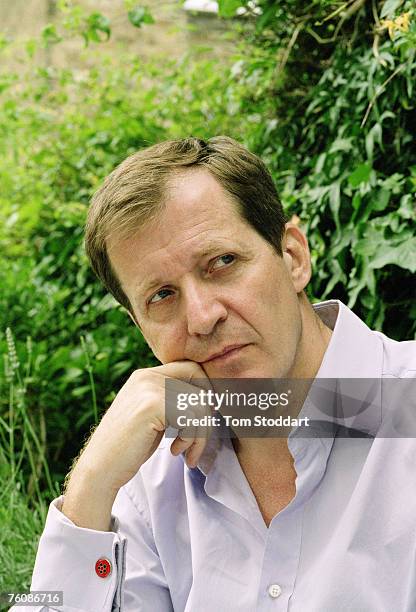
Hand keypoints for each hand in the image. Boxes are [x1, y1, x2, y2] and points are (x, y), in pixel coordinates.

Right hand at [66, 360, 212, 497]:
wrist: (101, 469)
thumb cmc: (129, 447)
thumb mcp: (152, 416)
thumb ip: (172, 400)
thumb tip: (212, 398)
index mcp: (146, 375)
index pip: (192, 368)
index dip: (205, 391)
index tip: (203, 417)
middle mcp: (147, 376)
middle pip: (199, 383)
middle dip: (206, 414)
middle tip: (198, 439)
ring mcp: (149, 388)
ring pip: (199, 403)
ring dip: (200, 433)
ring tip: (186, 450)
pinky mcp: (152, 405)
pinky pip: (192, 417)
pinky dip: (192, 439)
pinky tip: (176, 451)